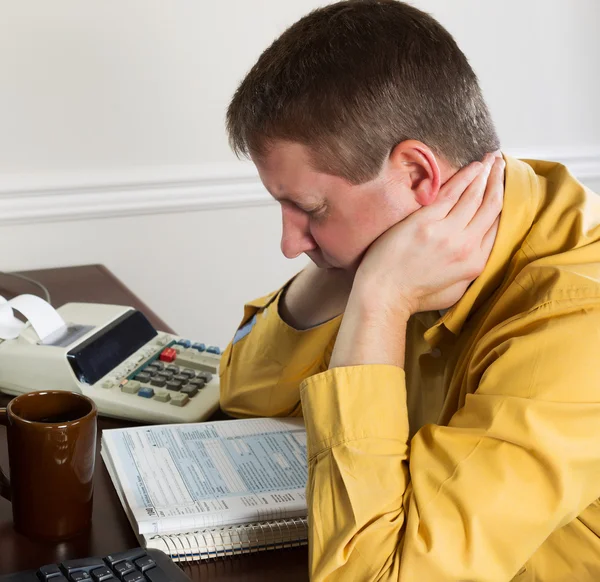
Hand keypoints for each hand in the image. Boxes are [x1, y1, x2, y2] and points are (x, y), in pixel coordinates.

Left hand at [353, 154, 504, 316]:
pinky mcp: (426, 222)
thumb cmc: (414, 294)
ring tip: (492, 159)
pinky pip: (452, 193)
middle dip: (498, 181)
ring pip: (475, 196)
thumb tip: (479, 251)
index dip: (503, 202)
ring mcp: (447, 233)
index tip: (504, 186)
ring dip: (486, 174)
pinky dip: (466, 177)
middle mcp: (467, 247)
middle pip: (491, 207)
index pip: (497, 226)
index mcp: (475, 264)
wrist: (384, 294)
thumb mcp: (454, 290)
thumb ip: (471, 271)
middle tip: (501, 164)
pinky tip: (474, 166)